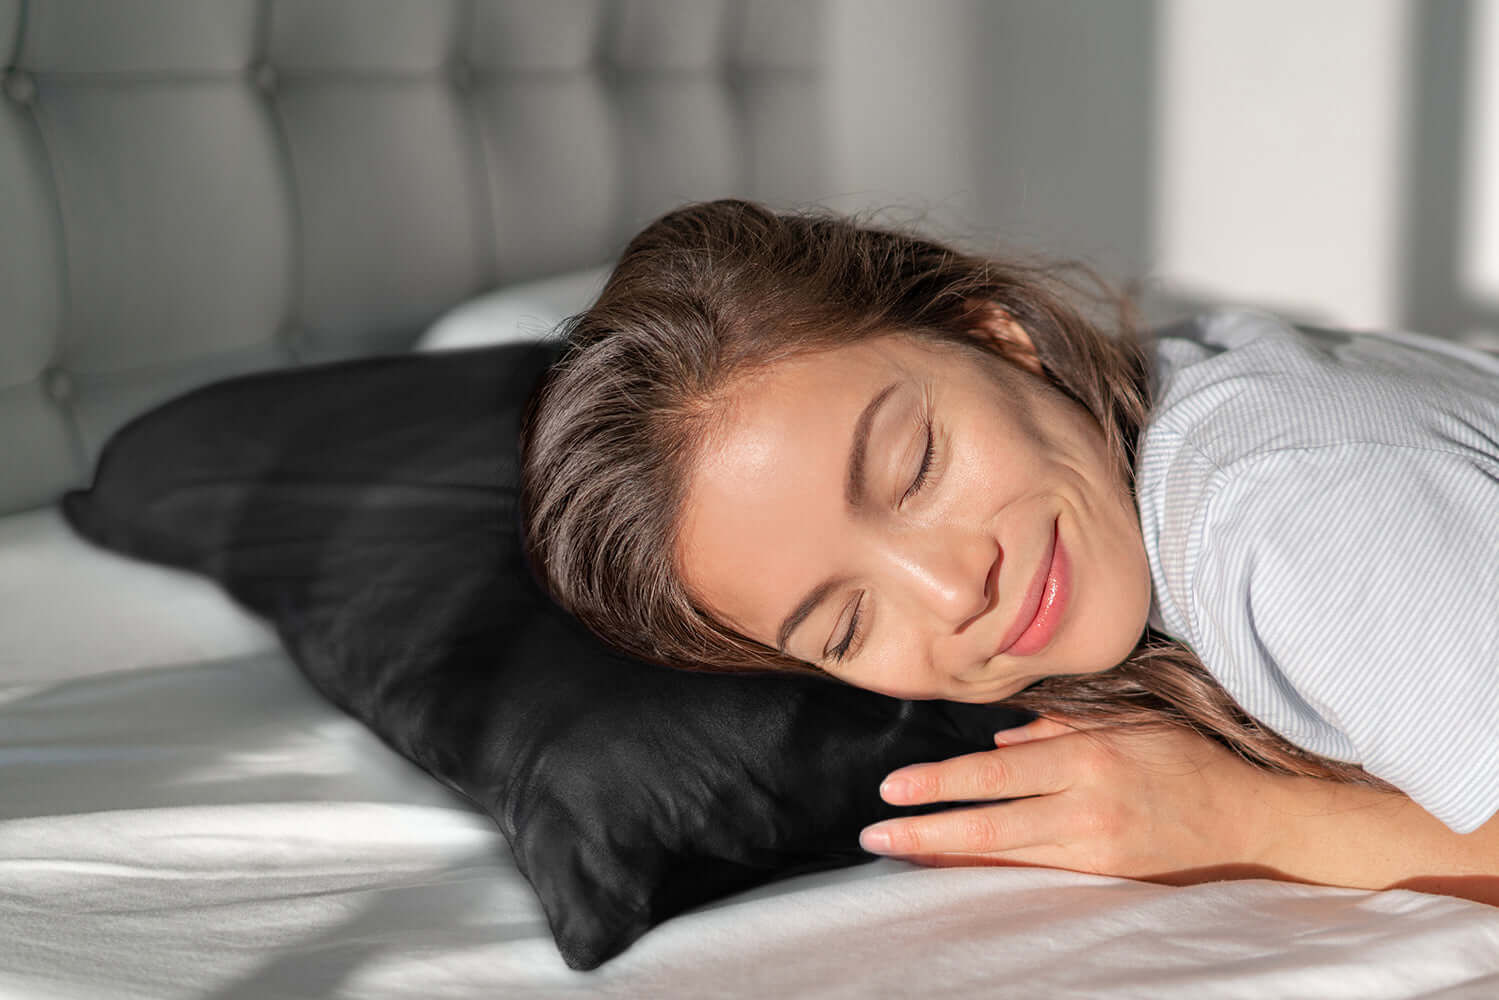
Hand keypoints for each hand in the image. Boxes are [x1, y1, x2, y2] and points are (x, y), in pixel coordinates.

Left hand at [859, 717, 1286, 882]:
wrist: (1245, 818)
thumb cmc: (1180, 759)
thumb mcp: (1122, 724)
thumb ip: (1056, 729)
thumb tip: (997, 744)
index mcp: (1087, 758)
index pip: (997, 774)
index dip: (941, 782)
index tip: (893, 788)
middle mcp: (1086, 806)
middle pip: (990, 822)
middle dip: (927, 830)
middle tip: (875, 834)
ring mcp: (1094, 848)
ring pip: (1005, 854)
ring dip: (948, 853)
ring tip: (899, 851)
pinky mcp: (1103, 876)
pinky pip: (1032, 871)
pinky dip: (990, 868)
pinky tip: (956, 866)